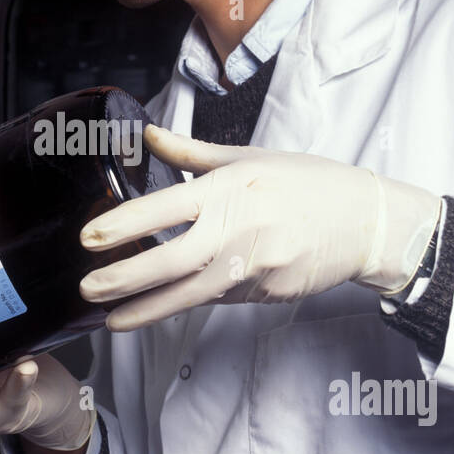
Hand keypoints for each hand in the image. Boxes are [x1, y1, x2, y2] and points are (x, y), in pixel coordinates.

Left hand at [78, 124, 441, 329]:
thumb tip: (148, 134)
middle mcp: (240, 230)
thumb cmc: (307, 182)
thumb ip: (192, 152)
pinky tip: (162, 306)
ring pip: (190, 294)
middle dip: (124, 279)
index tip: (90, 238)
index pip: (167, 208)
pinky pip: (219, 298)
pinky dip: (190, 301)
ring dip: (147, 309)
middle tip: (87, 288)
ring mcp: (255, 267)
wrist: (367, 221)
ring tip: (111, 319)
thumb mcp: (250, 157)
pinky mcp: (266, 293)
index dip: (125, 225)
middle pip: (171, 262)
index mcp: (231, 189)